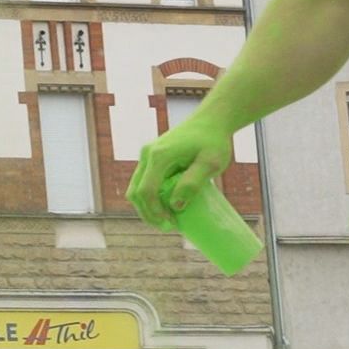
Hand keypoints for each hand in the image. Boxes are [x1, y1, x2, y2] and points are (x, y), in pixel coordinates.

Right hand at [125, 115, 236, 229]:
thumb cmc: (213, 141)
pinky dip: (150, 197)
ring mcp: (147, 155)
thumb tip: (176, 206)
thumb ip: (192, 183)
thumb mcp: (210, 163)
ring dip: (147, 207)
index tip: (172, 224)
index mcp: (158, 157)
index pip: (146, 190)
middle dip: (148, 213)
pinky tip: (166, 205)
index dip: (155, 212)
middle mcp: (147, 155)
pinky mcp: (152, 157)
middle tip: (169, 227)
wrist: (210, 121)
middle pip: (135, 192)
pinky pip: (144, 181)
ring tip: (168, 219)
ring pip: (136, 187)